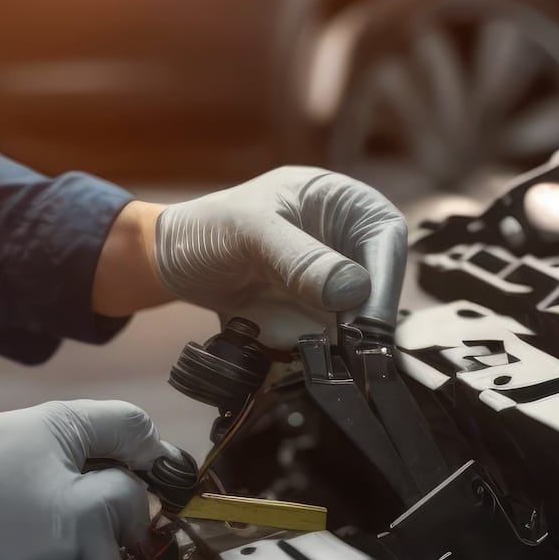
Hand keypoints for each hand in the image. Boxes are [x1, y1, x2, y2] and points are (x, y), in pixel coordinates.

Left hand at [93, 167, 407, 346]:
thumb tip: (352, 289)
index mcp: (342, 202)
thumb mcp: (249, 232)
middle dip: (364, 322)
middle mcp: (347, 243)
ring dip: (340, 345)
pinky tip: (295, 357)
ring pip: (360, 321)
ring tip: (308, 353)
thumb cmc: (207, 228)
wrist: (173, 263)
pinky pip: (331, 342)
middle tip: (344, 354)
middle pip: (381, 286)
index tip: (368, 322)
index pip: (385, 238)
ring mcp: (334, 284)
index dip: (383, 280)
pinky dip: (317, 355)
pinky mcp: (317, 318)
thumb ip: (299, 258)